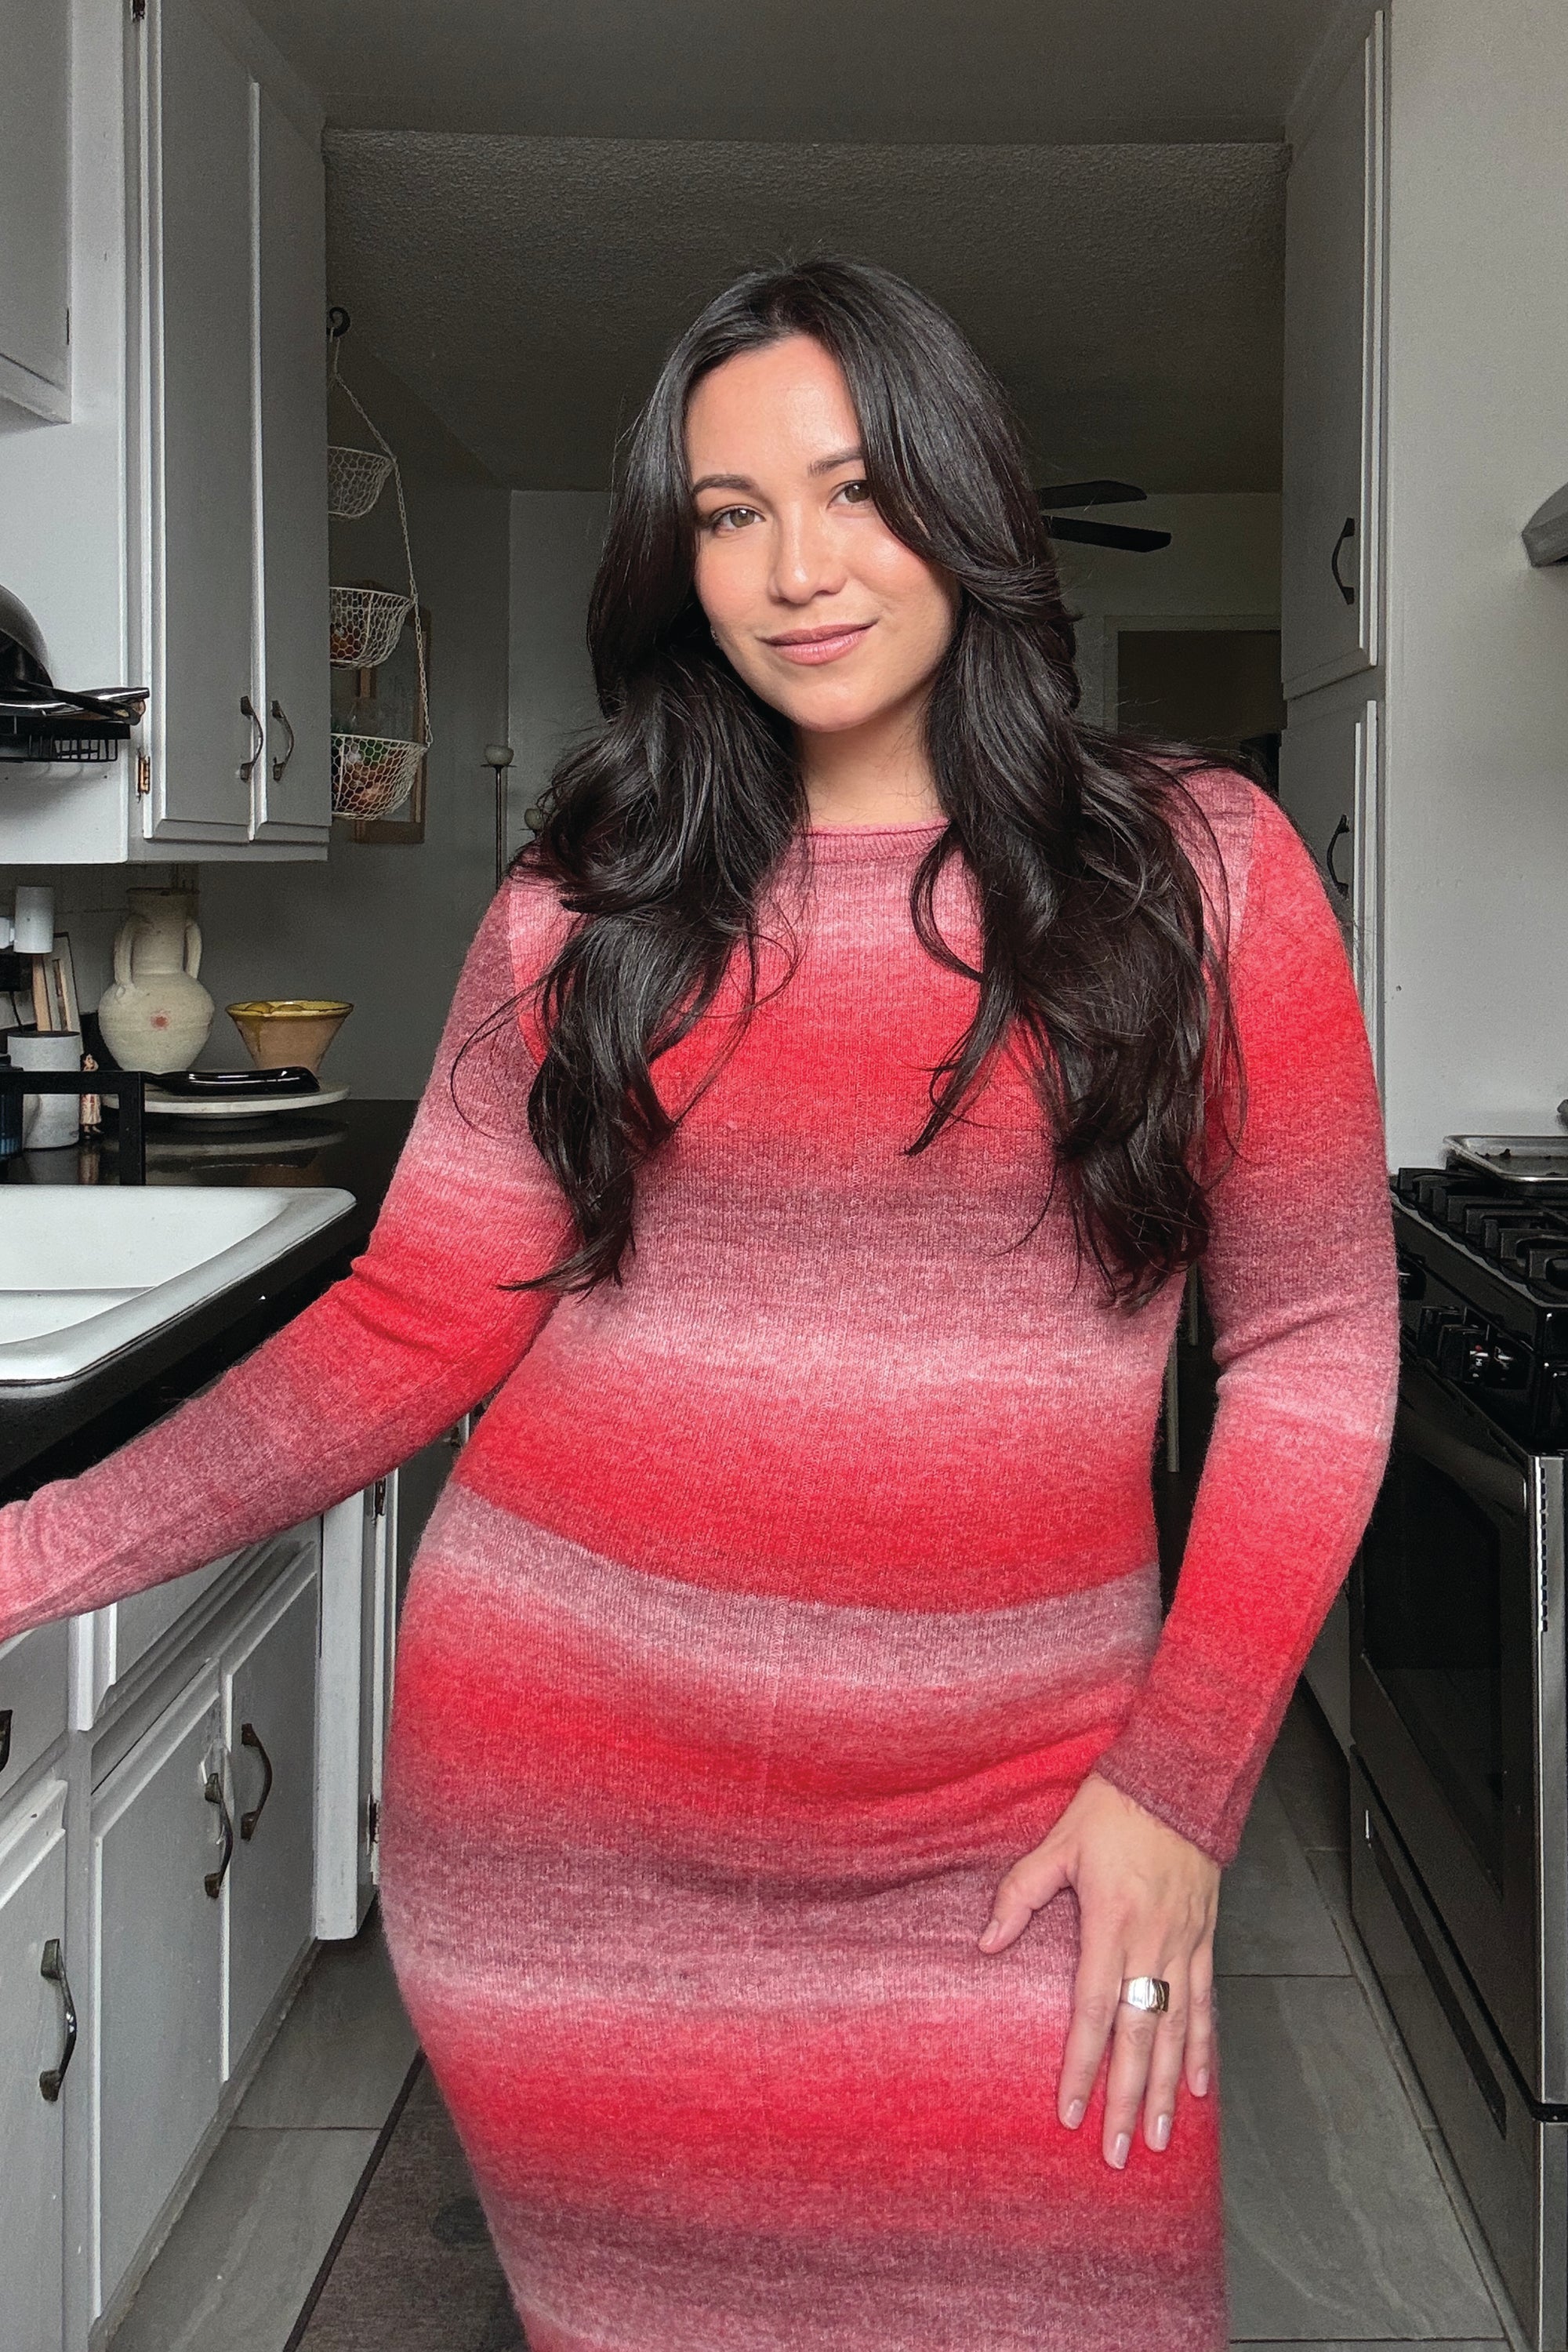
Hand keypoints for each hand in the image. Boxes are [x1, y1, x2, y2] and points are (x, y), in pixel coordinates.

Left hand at [977, 1770, 1219, 2166]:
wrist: (1180, 1778)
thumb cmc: (1116, 1806)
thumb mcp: (1059, 1842)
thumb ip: (1021, 1893)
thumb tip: (987, 1942)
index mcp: (1113, 1922)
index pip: (1093, 2009)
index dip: (1082, 2064)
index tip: (1071, 2110)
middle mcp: (1153, 1941)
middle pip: (1139, 2035)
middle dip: (1125, 2097)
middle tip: (1116, 2150)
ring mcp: (1185, 1943)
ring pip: (1177, 2029)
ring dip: (1165, 2087)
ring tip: (1155, 2136)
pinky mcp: (1206, 1937)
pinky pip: (1208, 2001)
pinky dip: (1205, 2046)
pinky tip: (1198, 2086)